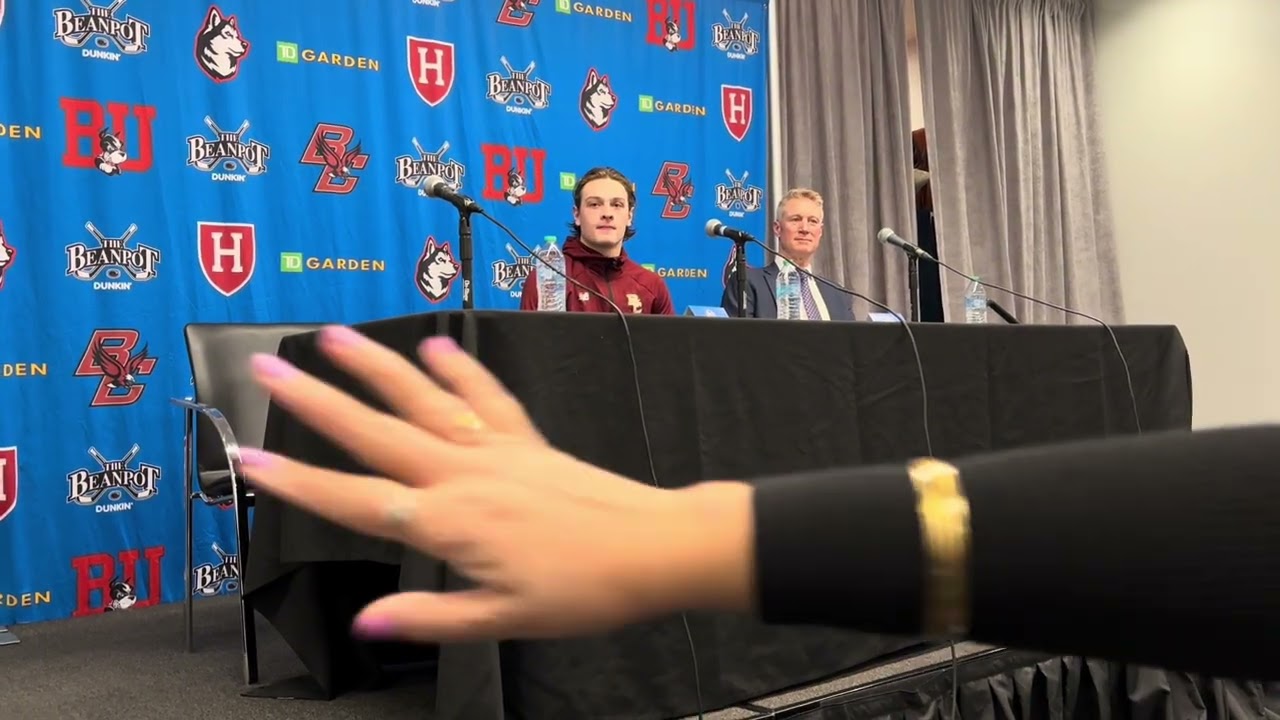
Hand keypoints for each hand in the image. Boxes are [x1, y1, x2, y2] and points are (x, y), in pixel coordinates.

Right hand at [238, 326, 754, 642]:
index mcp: (449, 523)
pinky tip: (436, 347)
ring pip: (424, 400)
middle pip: (376, 432)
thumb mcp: (503, 621)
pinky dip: (461, 372)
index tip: (250, 457)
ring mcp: (496, 451)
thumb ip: (432, 615)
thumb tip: (368, 622)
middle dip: (316, 401)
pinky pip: (487, 399)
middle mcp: (464, 475)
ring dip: (378, 366)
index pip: (357, 501)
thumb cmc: (584, 591)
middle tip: (269, 367)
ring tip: (336, 337)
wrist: (654, 548)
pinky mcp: (528, 441)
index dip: (299, 483)